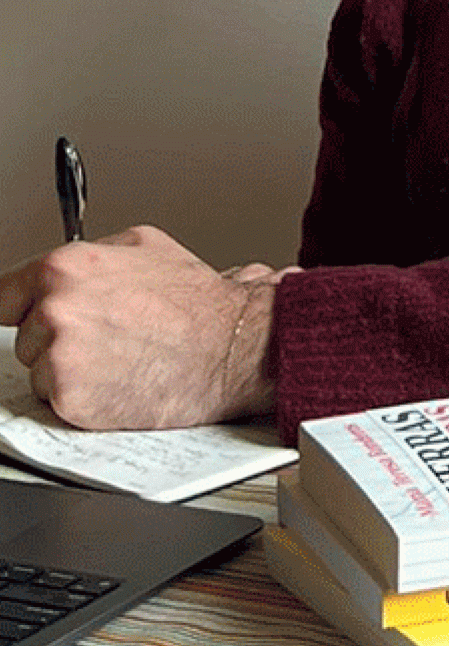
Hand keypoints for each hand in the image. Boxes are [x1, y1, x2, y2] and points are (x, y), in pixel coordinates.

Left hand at [0, 226, 281, 430]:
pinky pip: (56, 400)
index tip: (20, 319)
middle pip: (23, 334)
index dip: (16, 309)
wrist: (229, 346)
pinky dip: (81, 397)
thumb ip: (89, 254)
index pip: (1, 293)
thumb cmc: (195, 302)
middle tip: (104, 336)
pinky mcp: (70, 399)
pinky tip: (117, 380)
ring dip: (67, 370)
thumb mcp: (143, 245)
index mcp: (64, 267)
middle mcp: (55, 309)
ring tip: (117, 358)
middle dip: (54, 338)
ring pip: (38, 370)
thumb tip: (59, 269)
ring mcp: (59, 356)